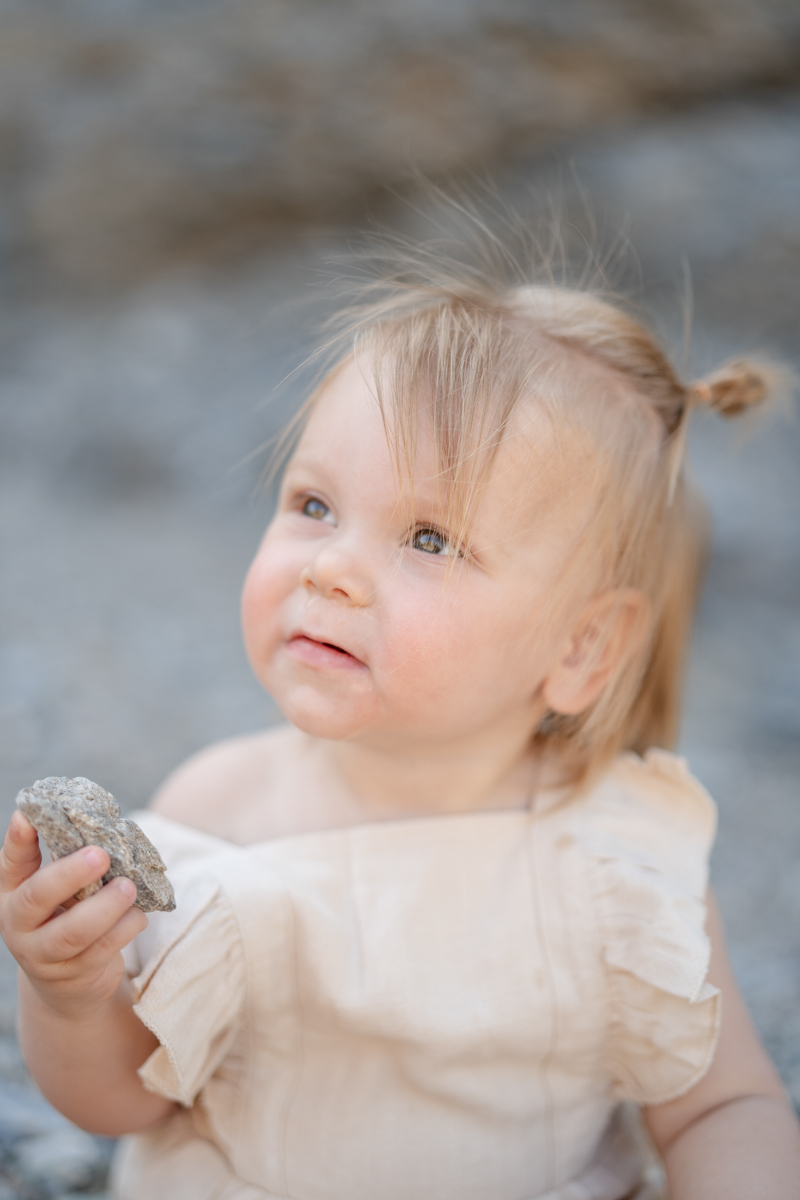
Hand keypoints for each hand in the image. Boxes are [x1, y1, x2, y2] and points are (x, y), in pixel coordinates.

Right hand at [0, 811, 146, 1017]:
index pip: (10, 864)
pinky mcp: (74, 975)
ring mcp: (43, 954)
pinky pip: (101, 950)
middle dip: (68, 874)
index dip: (18, 841)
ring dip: (105, 907)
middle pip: (35, 899)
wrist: (68, 981)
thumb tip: (96, 818)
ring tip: (128, 888)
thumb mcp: (60, 889)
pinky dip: (124, 928)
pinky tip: (138, 914)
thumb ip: (68, 859)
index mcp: (13, 893)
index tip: (27, 816)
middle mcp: (19, 924)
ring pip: (72, 932)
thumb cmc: (67, 916)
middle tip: (100, 855)